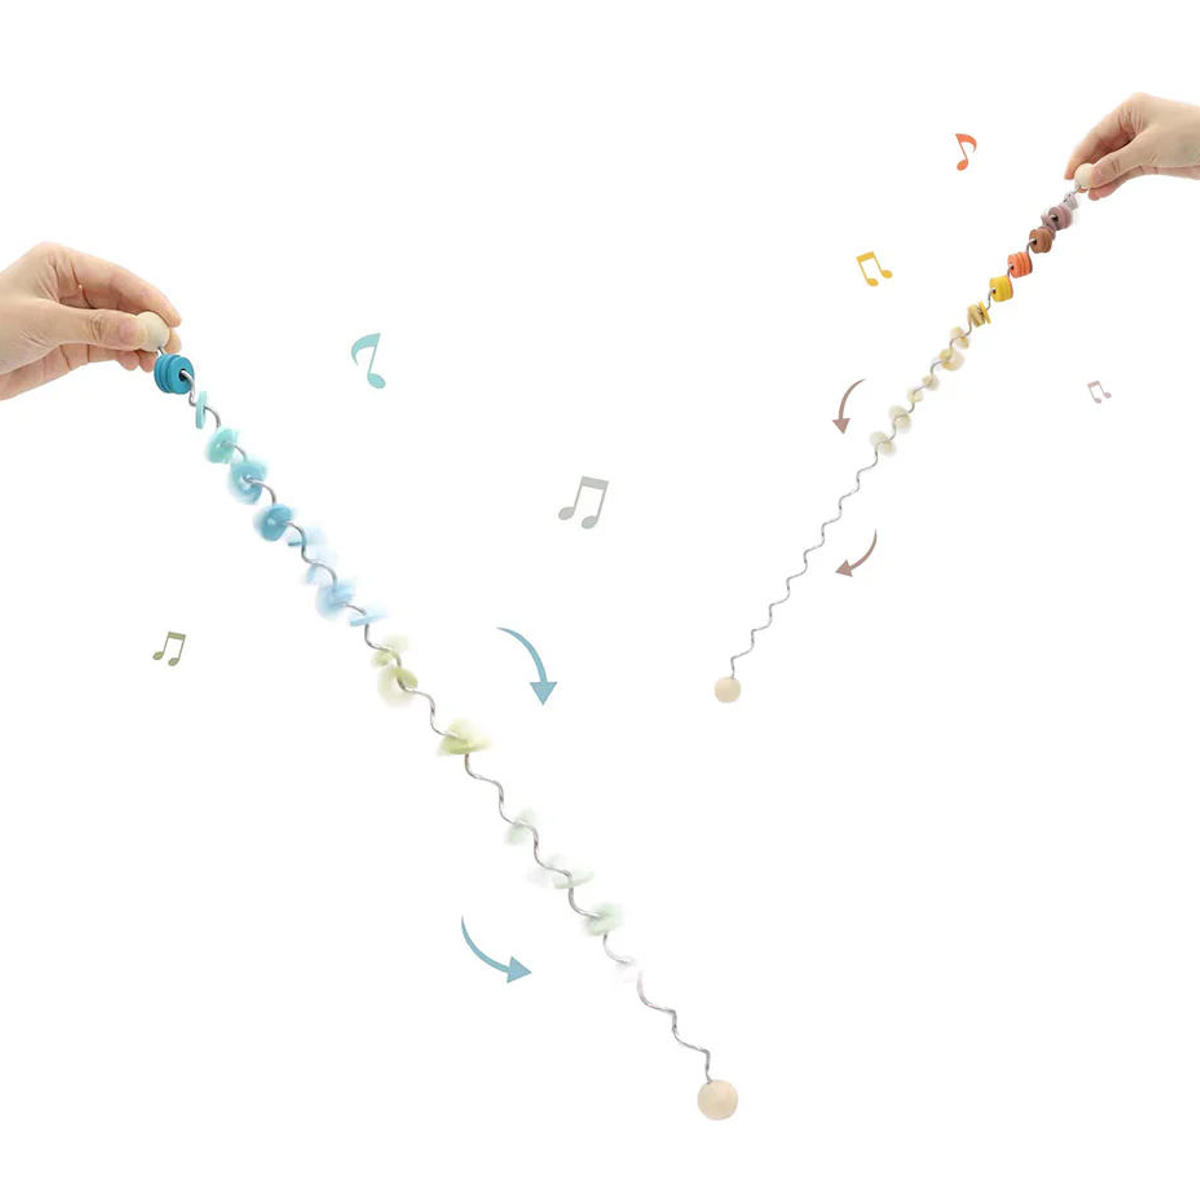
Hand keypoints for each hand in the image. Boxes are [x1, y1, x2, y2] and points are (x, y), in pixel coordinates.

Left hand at [0, 242, 180, 402]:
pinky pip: (113, 346)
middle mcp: (72, 285)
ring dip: (142, 344)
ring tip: (155, 364)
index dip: (148, 298)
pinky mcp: (76, 343)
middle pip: (124, 302)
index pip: (116, 277)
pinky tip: (137, 366)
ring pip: (122, 326)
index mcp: (60, 264)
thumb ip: (96, 327)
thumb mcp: (43, 323)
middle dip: (149, 325)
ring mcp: (76, 315)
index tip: (174, 320)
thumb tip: (143, 331)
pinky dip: (128, 356)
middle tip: (171, 348)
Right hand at [1065, 93, 1199, 199]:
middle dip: (1089, 170)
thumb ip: (1113, 165)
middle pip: (1101, 149)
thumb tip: (1084, 179)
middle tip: (1077, 190)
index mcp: (1130, 109)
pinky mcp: (1148, 157)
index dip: (1080, 156)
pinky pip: (1123, 170)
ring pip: (1111, 162)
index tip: (1068, 177)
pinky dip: (1113, 182)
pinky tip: (1102, 193)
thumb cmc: (1189, 134)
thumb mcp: (1146, 149)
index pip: (1096, 134)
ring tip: (1089, 196)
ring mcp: (1140, 141)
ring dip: (1100, 179)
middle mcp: (1133, 123)